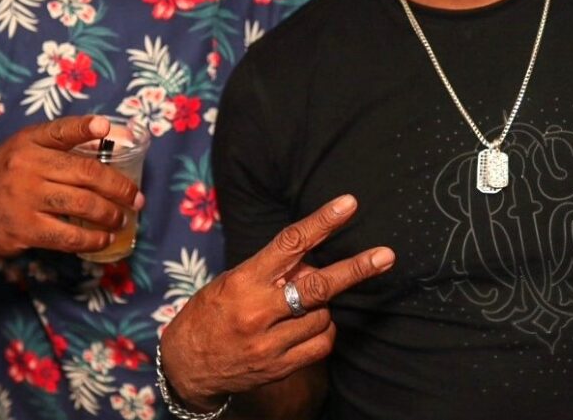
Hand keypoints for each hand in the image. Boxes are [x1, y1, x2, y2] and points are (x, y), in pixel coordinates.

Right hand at [0, 115, 142, 256]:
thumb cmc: (11, 173)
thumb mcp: (29, 147)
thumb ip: (66, 141)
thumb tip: (118, 134)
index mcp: (31, 141)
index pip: (61, 130)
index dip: (85, 127)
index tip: (105, 127)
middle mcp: (26, 166)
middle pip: (86, 174)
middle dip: (119, 188)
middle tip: (136, 198)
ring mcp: (23, 199)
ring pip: (81, 206)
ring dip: (110, 214)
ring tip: (122, 218)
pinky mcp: (22, 229)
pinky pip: (66, 236)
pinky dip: (91, 239)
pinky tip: (104, 239)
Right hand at [159, 194, 394, 409]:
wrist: (186, 365)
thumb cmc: (212, 311)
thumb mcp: (234, 280)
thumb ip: (273, 270)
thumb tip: (314, 261)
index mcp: (245, 280)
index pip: (290, 244)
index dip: (322, 222)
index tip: (348, 205)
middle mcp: (259, 311)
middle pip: (318, 286)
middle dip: (355, 269)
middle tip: (386, 256)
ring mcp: (270, 343)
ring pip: (323, 315)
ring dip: (321, 306)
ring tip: (297, 306)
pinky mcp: (279, 367)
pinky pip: (321, 344)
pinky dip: (323, 330)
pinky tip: (308, 326)